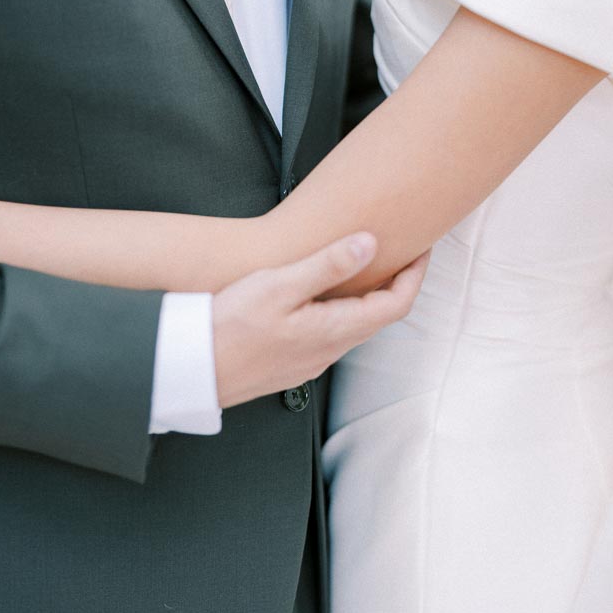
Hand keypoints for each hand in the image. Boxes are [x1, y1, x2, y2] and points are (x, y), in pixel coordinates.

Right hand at [213, 234, 428, 407]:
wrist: (189, 369)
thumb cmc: (228, 326)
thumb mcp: (279, 286)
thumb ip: (327, 265)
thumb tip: (370, 243)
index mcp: (335, 330)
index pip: (396, 304)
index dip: (416, 274)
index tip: (424, 248)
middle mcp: (330, 350)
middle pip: (380, 316)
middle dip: (397, 283)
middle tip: (402, 251)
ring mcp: (312, 360)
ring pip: (355, 325)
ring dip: (369, 296)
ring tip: (366, 265)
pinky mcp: (292, 362)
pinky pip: (332, 333)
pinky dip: (343, 309)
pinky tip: (324, 293)